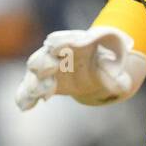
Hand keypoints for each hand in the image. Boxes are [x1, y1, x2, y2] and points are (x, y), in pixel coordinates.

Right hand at [15, 27, 145, 109]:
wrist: (98, 68)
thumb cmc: (110, 59)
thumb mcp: (120, 67)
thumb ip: (119, 76)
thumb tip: (121, 85)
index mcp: (79, 42)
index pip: (68, 39)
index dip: (61, 41)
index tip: (53, 45)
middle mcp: (60, 54)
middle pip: (47, 55)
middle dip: (43, 61)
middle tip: (40, 68)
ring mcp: (51, 68)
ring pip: (36, 74)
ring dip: (34, 82)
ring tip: (35, 92)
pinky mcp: (45, 83)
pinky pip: (31, 89)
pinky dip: (26, 97)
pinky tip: (25, 106)